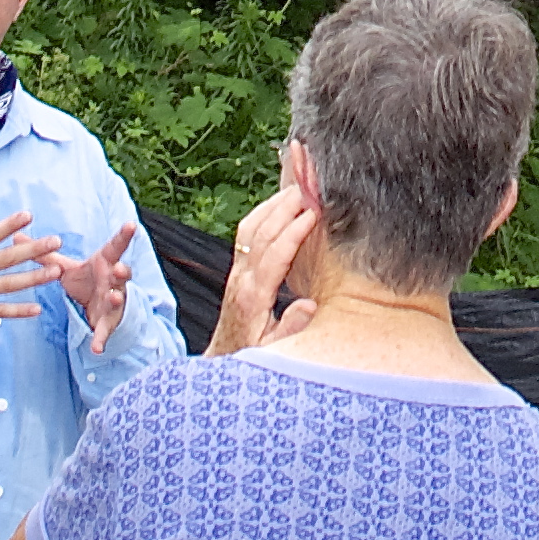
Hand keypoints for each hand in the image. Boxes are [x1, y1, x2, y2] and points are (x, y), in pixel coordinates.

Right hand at [0, 213, 64, 332]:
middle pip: (8, 258)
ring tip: (55, 273)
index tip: (28, 215)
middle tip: (56, 242)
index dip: (9, 225)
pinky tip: (37, 308)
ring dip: (35, 278)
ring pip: (10, 284)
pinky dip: (20, 310)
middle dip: (34, 249)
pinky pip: (1, 311)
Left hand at [55, 225, 134, 348]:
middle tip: (119, 267)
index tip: (131, 224)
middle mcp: (113, 280)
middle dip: (123, 271)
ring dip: (116, 299)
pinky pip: (105, 331)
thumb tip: (17, 236)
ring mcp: (113, 301)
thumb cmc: (86, 280)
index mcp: (105, 263)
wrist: (99, 307)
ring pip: (118, 299)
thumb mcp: (67, 267)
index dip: (123, 236)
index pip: (115, 247)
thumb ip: (45, 255)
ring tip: (113, 298)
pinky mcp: (108, 322)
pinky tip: (96, 349)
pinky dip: (100, 339)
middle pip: (123, 273)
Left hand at [211, 157, 324, 354]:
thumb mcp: (274, 351)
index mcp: (254, 296)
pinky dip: (264, 211)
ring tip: (298, 185)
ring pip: (251, 226)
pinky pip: (247, 231)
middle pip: (261, 231)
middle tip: (309, 184)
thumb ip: (291, 328)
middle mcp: (242, 277)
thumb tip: (308, 304)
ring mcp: (237, 269)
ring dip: (273, 203)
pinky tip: (279, 202)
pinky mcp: (237, 266)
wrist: (224, 355)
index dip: (294, 231)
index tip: (314, 212)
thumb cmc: (253, 353)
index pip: (274, 255)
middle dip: (285, 205)